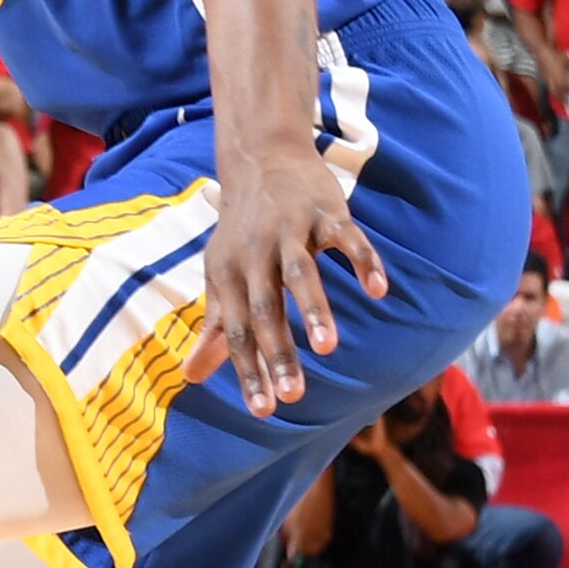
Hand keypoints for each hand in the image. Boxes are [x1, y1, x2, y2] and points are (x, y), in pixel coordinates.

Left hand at [198, 133, 389, 413]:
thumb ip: (215, 328)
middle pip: (265, 309)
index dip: (248, 371)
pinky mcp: (323, 210)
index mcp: (228, 275)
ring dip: (313, 309)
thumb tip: (191, 377)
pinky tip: (377, 291)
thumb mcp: (222, 276)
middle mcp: (255, 253)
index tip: (264, 410)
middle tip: (293, 395)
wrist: (261, 157)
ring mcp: (290, 229)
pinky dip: (362, 261)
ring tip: (327, 349)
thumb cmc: (241, 231)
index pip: (238, 332)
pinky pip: (346, 237)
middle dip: (279, 353)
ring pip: (300, 273)